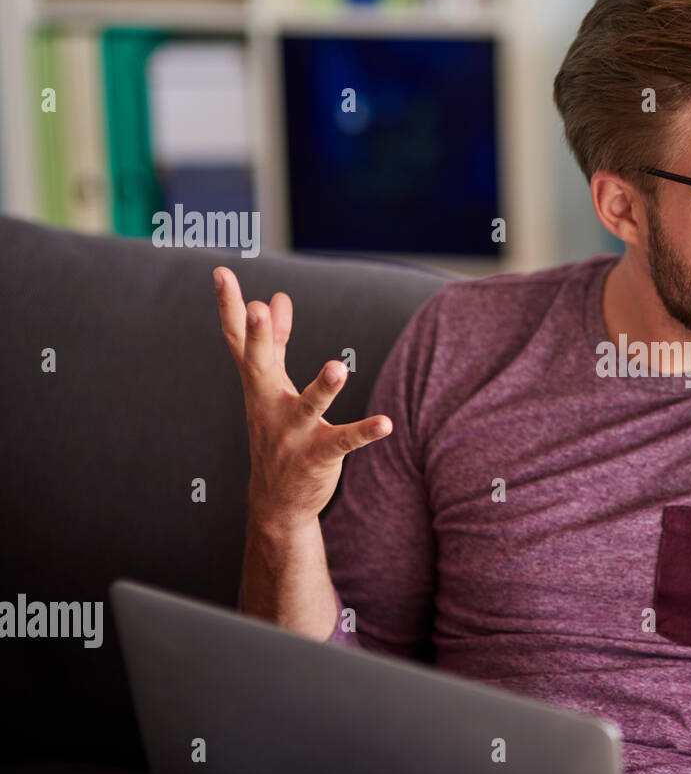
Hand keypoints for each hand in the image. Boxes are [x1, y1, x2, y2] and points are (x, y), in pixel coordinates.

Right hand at [213, 266, 391, 530]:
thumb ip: (276, 342)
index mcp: (260, 384)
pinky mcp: (318, 456)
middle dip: (257, 340)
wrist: (277, 501)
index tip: (221, 271)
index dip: (229, 307)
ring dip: (322, 388)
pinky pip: (344, 441)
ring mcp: (293, 433)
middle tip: (254, 310)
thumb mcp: (272, 386)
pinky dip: (365, 431)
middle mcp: (270, 406)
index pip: (239, 341)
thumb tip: (274, 297)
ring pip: (306, 407)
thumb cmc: (277, 433)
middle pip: (259, 368)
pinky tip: (387, 423)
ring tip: (339, 367)